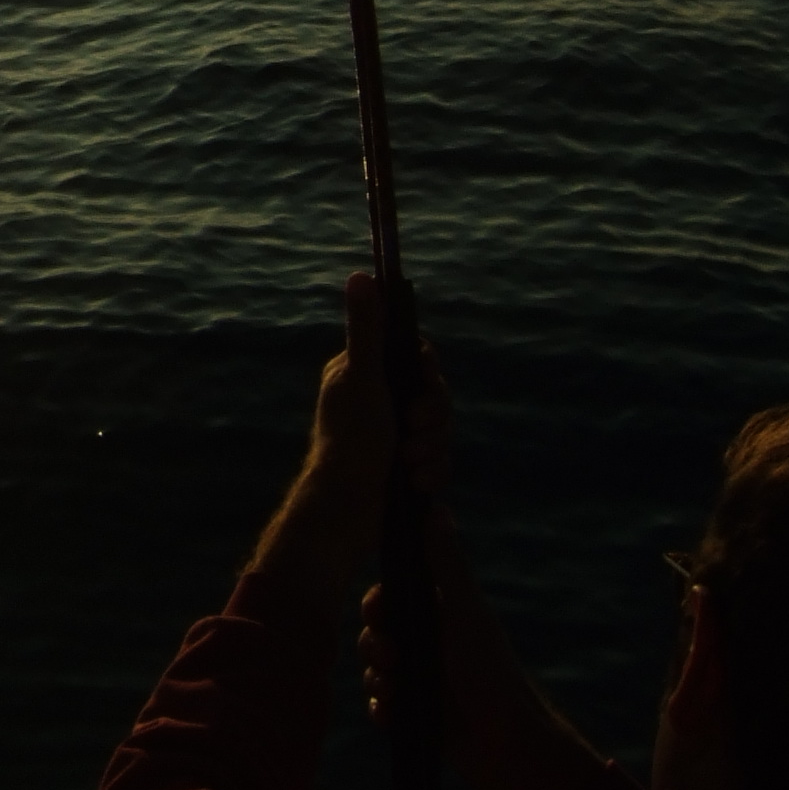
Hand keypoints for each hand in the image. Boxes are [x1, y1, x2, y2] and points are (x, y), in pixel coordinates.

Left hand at [305, 271, 442, 511]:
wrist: (348, 513)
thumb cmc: (350, 442)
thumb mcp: (362, 380)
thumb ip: (367, 331)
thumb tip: (361, 275)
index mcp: (364, 375)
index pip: (413, 356)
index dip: (426, 371)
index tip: (420, 383)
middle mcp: (380, 402)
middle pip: (434, 394)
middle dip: (431, 417)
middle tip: (411, 429)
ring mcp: (394, 437)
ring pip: (440, 431)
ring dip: (431, 449)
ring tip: (407, 463)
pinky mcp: (407, 469)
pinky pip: (440, 463)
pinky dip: (431, 475)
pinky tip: (414, 485)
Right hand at [361, 496, 611, 789]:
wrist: (509, 746)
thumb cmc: (491, 672)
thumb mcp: (464, 612)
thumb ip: (446, 562)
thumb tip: (436, 505)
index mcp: (439, 614)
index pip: (391, 596)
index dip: (377, 603)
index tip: (378, 613)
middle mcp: (428, 642)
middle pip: (377, 631)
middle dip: (375, 644)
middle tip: (392, 657)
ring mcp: (421, 678)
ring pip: (376, 667)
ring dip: (377, 677)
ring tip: (395, 689)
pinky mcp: (416, 712)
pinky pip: (381, 703)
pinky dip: (382, 708)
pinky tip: (393, 713)